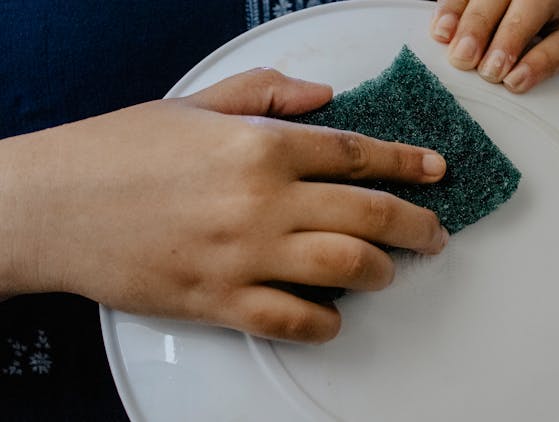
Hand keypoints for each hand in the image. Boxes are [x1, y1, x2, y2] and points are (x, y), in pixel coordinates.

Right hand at [0, 69, 447, 342]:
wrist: (51, 204)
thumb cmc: (118, 151)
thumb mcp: (195, 103)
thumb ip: (266, 93)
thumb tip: (324, 98)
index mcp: (258, 146)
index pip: (357, 153)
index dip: (407, 162)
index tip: (436, 171)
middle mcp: (261, 201)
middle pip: (368, 214)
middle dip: (416, 226)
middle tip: (434, 234)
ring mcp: (243, 255)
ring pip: (344, 269)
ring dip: (382, 273)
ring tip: (391, 272)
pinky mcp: (219, 301)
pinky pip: (293, 321)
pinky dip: (325, 323)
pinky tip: (333, 316)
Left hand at [430, 0, 558, 92]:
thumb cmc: (509, 76)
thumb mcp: (480, 58)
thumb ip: (462, 47)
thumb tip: (438, 46)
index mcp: (499, 0)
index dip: (454, 7)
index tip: (440, 34)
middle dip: (478, 23)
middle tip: (463, 58)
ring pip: (538, 4)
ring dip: (510, 37)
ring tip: (492, 72)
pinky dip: (541, 62)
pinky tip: (519, 80)